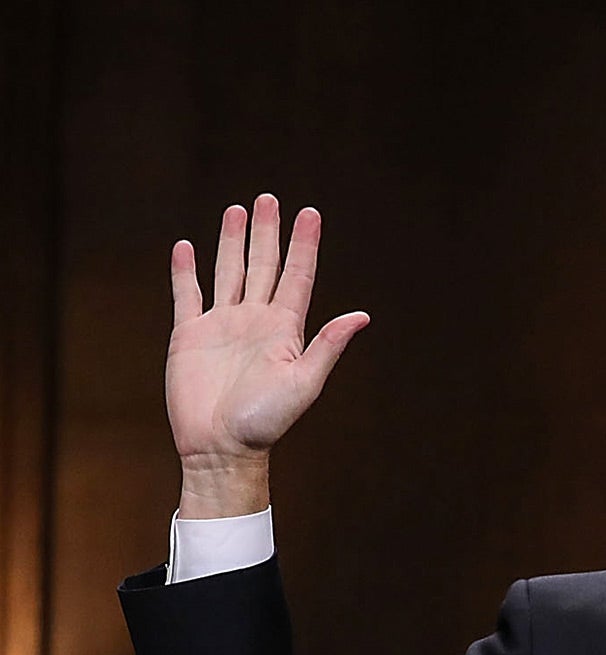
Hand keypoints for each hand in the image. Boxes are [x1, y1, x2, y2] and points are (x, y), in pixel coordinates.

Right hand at [167, 194, 368, 515]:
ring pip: (229, 271)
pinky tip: (187, 246)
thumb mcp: (303, 383)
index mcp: (285, 328)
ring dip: (233, 242)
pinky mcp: (190, 335)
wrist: (222, 447)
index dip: (304, 245)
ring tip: (238, 210)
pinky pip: (187, 294)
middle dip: (268, 232)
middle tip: (271, 198)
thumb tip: (362, 316)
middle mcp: (255, 320)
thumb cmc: (266, 422)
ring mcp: (222, 325)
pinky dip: (185, 270)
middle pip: (263, 265)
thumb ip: (328, 346)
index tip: (310, 213)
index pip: (297, 275)